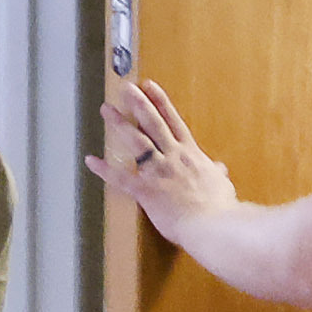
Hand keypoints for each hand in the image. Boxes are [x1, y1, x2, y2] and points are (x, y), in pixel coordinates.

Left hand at [89, 79, 238, 240]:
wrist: (214, 225)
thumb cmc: (220, 207)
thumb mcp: (221, 185)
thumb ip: (216, 174)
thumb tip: (220, 168)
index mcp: (191, 155)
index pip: (174, 122)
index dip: (161, 102)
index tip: (150, 86)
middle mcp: (173, 157)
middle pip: (153, 124)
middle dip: (138, 103)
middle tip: (125, 88)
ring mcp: (159, 172)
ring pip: (136, 142)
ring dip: (119, 124)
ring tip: (106, 109)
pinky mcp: (146, 191)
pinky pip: (121, 178)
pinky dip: (104, 169)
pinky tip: (90, 160)